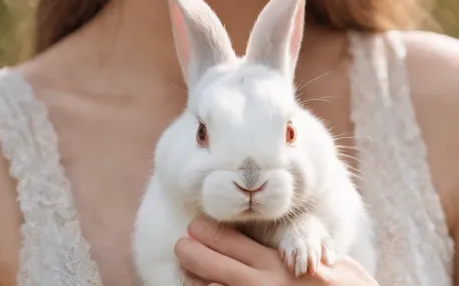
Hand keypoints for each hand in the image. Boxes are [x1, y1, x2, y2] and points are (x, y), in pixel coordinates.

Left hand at [175, 219, 378, 285]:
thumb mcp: (325, 262)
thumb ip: (299, 250)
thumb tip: (283, 246)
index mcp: (275, 264)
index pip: (228, 241)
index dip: (207, 232)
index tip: (194, 227)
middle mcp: (261, 284)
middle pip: (211, 264)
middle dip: (192, 252)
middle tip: (182, 245)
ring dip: (198, 281)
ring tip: (189, 273)